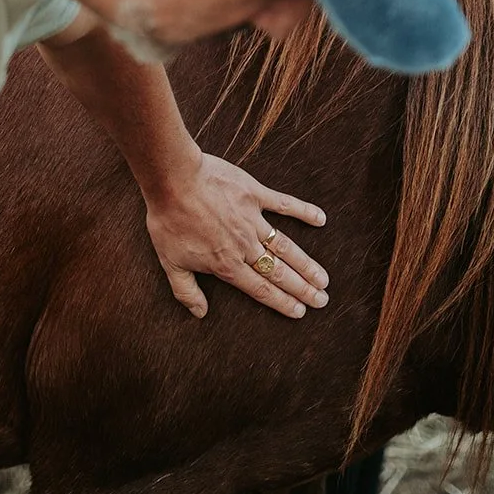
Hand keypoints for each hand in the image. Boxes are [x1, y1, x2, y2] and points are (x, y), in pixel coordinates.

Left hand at [144, 150, 328, 319]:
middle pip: (279, 272)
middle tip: (322, 300)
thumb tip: (200, 313)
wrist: (173, 180)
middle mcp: (244, 246)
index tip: (300, 312)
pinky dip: (303, 211)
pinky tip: (321, 219)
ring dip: (306, 263)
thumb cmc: (169, 221)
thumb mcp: (170, 262)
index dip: (282, 302)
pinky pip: (283, 204)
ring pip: (285, 247)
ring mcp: (252, 220)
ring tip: (324, 278)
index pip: (260, 289)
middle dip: (302, 288)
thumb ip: (186, 291)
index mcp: (226, 264)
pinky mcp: (254, 194)